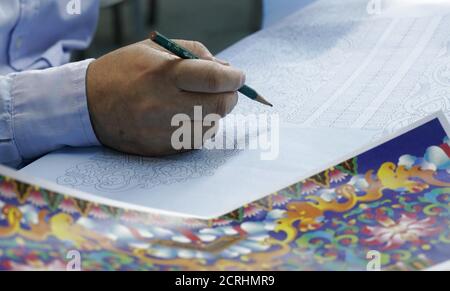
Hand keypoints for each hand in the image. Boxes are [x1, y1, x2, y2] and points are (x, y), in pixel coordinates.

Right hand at [86, 39, 244, 155]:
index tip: (239, 77)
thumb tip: (226, 70)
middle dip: (229, 96)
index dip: (234, 78)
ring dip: (215, 113)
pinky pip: (196, 141)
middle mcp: (165, 106)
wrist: (86, 104)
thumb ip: (195, 53)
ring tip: (199, 102)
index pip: (213, 79)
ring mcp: (163, 131)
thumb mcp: (155, 49)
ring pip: (212, 126)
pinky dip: (201, 128)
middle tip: (224, 90)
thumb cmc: (122, 71)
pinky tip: (187, 117)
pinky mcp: (161, 149)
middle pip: (219, 106)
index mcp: (163, 76)